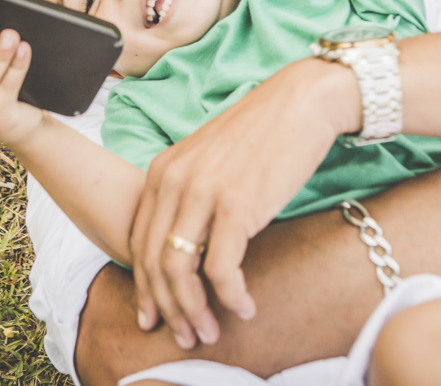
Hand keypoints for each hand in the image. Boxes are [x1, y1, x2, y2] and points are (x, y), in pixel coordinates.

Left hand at [129, 57, 358, 349]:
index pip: (139, 242)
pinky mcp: (236, 205)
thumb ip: (189, 194)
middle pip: (153, 261)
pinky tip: (245, 307)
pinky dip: (231, 296)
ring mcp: (202, 192)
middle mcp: (174, 181)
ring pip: (179, 270)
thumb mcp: (209, 160)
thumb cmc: (262, 134)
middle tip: (185, 337)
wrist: (302, 102)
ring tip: (210, 332)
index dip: (146, 288)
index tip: (156, 317)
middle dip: (167, 308)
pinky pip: (221, 268)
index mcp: (162, 171)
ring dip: (194, 310)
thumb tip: (187, 247)